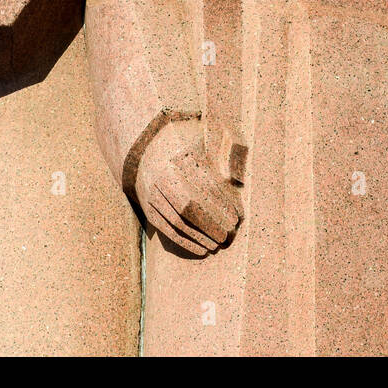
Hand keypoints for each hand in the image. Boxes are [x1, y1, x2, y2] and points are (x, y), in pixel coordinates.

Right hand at [134, 118, 241, 255]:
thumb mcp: (210, 137)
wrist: (150, 147)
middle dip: (210, 224)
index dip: (221, 203)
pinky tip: (202, 250)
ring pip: (177, 221)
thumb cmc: (189, 143)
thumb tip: (238, 180)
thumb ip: (227, 154)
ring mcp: (153, 193)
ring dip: (199, 237)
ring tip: (218, 244)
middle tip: (228, 235)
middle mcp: (163, 175)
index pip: (203, 184)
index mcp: (181, 155)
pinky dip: (185, 242)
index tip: (237, 218)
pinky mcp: (149, 208)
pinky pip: (167, 229)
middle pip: (188, 206)